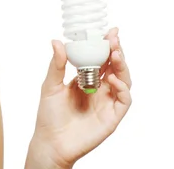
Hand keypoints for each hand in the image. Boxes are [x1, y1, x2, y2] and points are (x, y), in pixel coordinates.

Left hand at [27, 28, 131, 168]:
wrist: (50, 142)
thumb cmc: (49, 115)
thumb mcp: (50, 85)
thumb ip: (56, 64)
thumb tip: (57, 41)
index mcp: (85, 79)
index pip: (101, 59)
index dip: (107, 45)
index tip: (109, 31)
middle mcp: (99, 89)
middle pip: (115, 67)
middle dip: (117, 52)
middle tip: (114, 39)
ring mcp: (107, 102)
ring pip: (124, 80)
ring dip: (122, 66)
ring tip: (115, 54)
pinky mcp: (112, 117)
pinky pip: (124, 100)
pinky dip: (122, 89)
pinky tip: (113, 80)